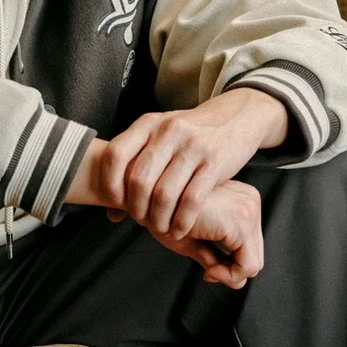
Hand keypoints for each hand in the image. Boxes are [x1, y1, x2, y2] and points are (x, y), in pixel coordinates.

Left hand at [97, 88, 288, 240]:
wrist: (236, 117)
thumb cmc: (190, 136)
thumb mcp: (160, 140)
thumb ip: (134, 170)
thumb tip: (111, 213)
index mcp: (148, 123)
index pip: (115, 155)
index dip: (110, 184)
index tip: (117, 203)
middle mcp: (168, 131)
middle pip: (139, 180)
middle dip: (137, 209)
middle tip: (142, 221)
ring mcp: (193, 145)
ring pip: (164, 194)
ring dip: (159, 220)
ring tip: (161, 228)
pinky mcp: (215, 161)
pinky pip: (192, 200)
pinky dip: (182, 221)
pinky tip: (180, 229)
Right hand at [149, 178, 263, 287]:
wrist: (145, 201)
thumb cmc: (161, 215)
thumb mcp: (194, 239)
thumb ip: (214, 255)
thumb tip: (235, 280)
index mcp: (239, 199)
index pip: (249, 245)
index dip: (230, 265)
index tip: (208, 269)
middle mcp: (248, 200)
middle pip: (254, 254)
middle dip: (231, 271)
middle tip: (208, 272)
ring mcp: (247, 209)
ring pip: (253, 263)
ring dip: (229, 275)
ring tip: (208, 270)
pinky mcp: (240, 221)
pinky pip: (248, 266)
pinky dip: (229, 276)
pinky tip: (209, 270)